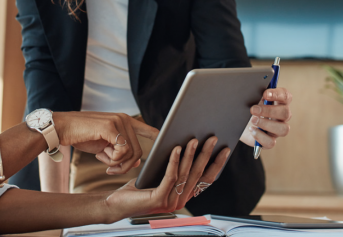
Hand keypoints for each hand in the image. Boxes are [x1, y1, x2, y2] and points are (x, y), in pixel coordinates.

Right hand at [53, 112, 158, 173]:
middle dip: (127, 165)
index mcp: (124, 121)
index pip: (148, 129)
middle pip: (139, 150)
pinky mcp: (110, 127)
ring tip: (106, 163)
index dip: (159, 138)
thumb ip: (120, 151)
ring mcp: (118, 121)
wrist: (63, 128)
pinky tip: (103, 158)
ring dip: (119, 164)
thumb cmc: (82, 136)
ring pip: (132, 153)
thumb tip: (138, 161)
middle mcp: (124, 119)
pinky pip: (122, 151)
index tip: (168, 146)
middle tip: (112, 170)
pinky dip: (114, 159)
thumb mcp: (104, 146)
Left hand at [101, 136, 228, 220]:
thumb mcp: (160, 175)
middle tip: (213, 138)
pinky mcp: (159, 198)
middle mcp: (181, 200)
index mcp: (184, 195)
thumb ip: (174, 167)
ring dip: (191, 154)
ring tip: (194, 139)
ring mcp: (171, 201)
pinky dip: (174, 161)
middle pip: (198, 174)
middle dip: (206, 154)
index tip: (225, 149)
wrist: (118, 203)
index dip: (216, 164)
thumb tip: (185, 144)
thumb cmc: (138, 188)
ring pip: (185, 173)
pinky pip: (170, 176)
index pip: (206, 179)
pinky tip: (176, 148)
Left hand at [239, 87, 292, 148]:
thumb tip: (253, 82)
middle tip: (253, 109)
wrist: (234, 122)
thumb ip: (253, 90)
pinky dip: (261, 137)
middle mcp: (281, 117)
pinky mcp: (268, 141)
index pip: (286, 96)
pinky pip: (271, 142)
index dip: (278, 95)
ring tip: (253, 120)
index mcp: (278, 102)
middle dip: (269, 111)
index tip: (265, 94)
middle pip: (286, 113)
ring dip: (267, 124)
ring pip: (283, 129)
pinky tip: (251, 130)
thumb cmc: (244, 107)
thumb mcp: (248, 97)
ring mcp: (276, 130)